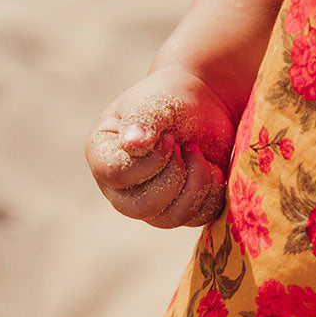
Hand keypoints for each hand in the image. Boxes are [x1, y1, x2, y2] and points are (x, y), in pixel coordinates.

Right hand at [85, 67, 237, 227]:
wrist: (204, 103)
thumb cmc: (172, 97)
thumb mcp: (157, 102)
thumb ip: (143, 119)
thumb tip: (132, 144)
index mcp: (102, 155)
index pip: (118, 174)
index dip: (151, 160)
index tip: (170, 137)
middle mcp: (119, 187)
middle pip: (141, 208)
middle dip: (174, 177)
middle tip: (186, 147)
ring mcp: (149, 202)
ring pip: (171, 218)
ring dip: (196, 185)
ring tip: (199, 154)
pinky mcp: (180, 209)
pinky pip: (198, 219)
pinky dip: (212, 194)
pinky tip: (212, 168)